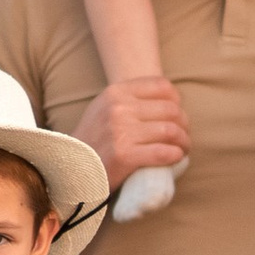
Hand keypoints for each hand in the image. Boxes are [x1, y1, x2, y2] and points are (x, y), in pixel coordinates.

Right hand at [81, 74, 189, 191]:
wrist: (69, 169)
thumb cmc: (93, 141)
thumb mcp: (104, 109)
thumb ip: (129, 99)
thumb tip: (168, 98)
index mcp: (116, 92)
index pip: (162, 86)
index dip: (177, 101)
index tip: (177, 115)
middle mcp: (118, 108)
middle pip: (171, 110)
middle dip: (184, 125)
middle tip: (183, 137)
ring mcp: (120, 132)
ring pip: (171, 131)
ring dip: (184, 142)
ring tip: (182, 149)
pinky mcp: (124, 156)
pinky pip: (163, 152)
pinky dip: (175, 156)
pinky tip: (175, 158)